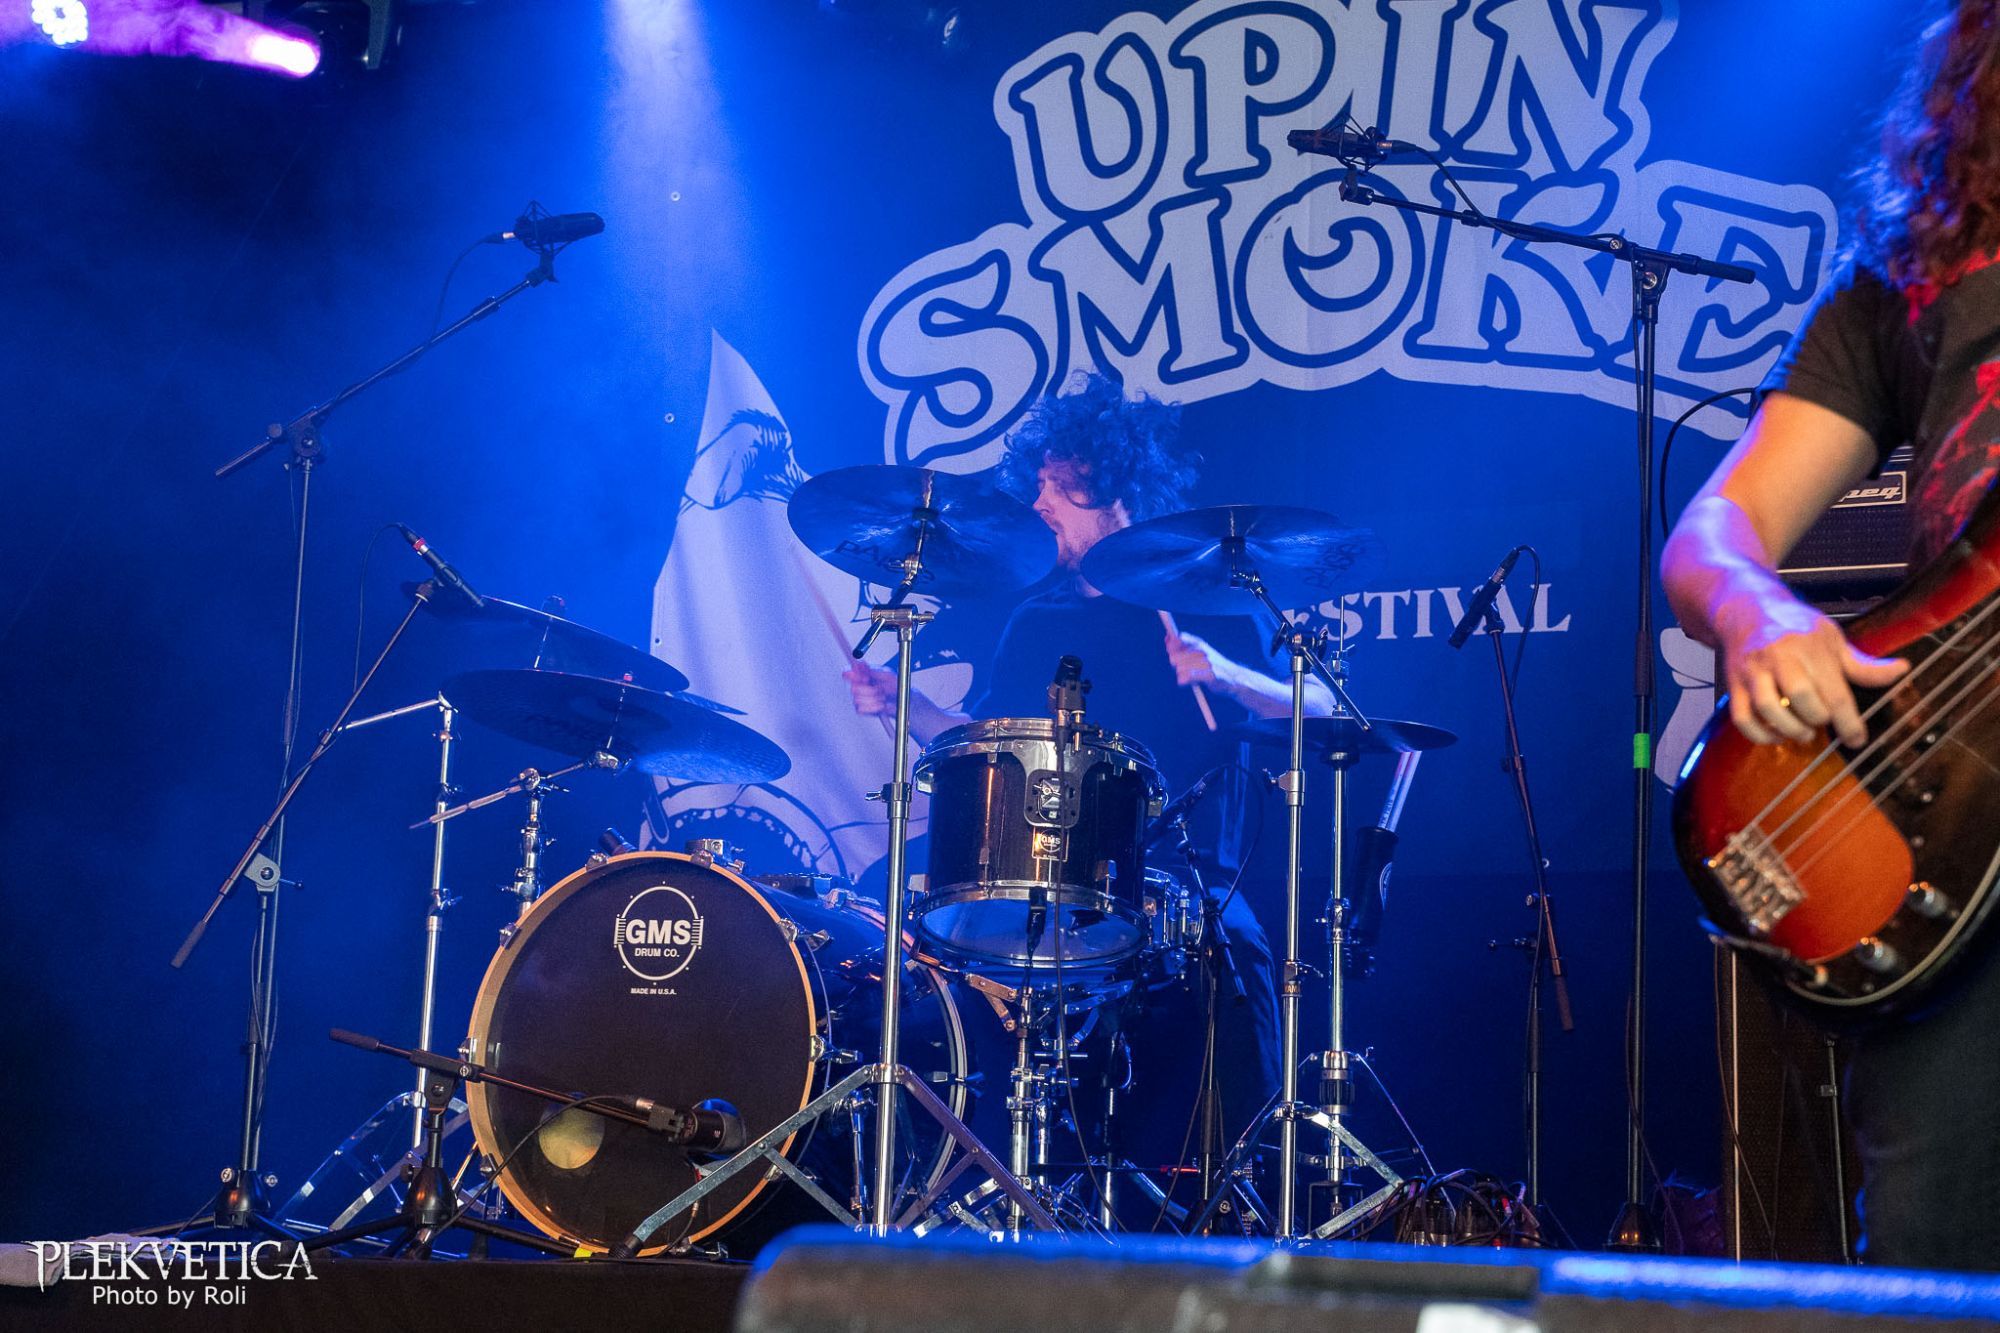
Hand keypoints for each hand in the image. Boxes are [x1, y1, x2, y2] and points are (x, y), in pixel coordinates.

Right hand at [844, 661, 895, 716]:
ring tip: (883, 697)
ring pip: (857, 699)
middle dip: (868, 690)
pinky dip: (873, 707)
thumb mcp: (886, 674)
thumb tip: (860, 663)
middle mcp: (857, 685)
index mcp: (861, 674)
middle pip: (852, 688)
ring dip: (873, 698)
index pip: (846, 673)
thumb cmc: (895, 685)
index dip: (854, 676)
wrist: (901, 700)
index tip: (866, 678)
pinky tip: (881, 704)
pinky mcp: (860, 709)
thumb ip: (872, 670)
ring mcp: (857, 698)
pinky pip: (861, 708)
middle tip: (879, 689)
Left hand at [1164, 630, 1236, 692]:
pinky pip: (1186, 678)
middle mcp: (1202, 651)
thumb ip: (1182, 646)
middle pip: (1174, 658)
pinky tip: (1191, 682)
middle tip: (1186, 669)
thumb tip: (1167, 637)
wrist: (1234, 677)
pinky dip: (1184, 681)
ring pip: (1179, 670)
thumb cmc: (1212, 665)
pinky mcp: (1209, 675)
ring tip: (1193, 676)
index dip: (1171, 646)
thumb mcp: (1198, 652)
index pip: (1178, 639)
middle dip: (1176, 665)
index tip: (1171, 651)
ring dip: (1182, 675)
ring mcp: (1206, 662)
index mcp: (1199, 643)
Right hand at [1716, 593, 1907, 747]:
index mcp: (1809, 645)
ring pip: (1768, 708)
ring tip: (1802, 733)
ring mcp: (1752, 670)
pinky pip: (1742, 717)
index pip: (1834, 691)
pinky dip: (1760, 734)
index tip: (1858, 739)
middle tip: (1824, 724)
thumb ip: (1862, 663)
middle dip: (1818, 720)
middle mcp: (1779, 656)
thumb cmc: (1795, 626)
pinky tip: (1776, 734)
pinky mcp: (1733, 683)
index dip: (1849, 721)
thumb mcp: (1831, 637)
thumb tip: (1902, 671)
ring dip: (1789, 729)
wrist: (1746, 609)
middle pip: (1802, 698)